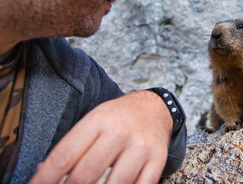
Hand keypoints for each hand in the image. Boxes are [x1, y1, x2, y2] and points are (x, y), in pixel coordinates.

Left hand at [30, 90, 172, 183]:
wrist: (155, 108)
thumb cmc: (119, 117)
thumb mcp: (94, 120)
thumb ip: (72, 146)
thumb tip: (42, 174)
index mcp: (98, 120)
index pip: (65, 155)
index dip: (45, 179)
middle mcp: (120, 132)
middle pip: (86, 174)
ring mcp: (141, 147)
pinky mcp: (158, 159)